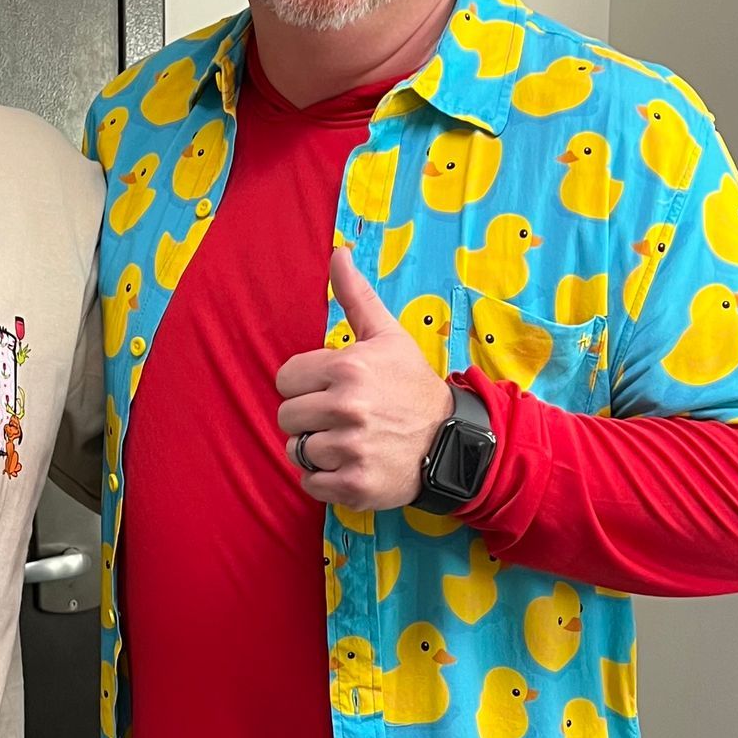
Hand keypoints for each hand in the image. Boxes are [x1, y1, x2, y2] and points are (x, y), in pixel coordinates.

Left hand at [276, 247, 455, 513]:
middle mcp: (347, 408)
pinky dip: (325, 479)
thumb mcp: (389, 336)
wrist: (451, 442)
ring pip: (297, 450)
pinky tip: (352, 465)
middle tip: (344, 417)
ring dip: (317, 449)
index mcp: (348, 368)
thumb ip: (356, 296)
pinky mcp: (352, 485)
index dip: (307, 384)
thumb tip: (337, 251)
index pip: (286, 379)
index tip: (335, 389)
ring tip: (350, 441)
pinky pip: (309, 483)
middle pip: (287, 416)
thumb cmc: (412, 386)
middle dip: (310, 417)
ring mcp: (350, 449)